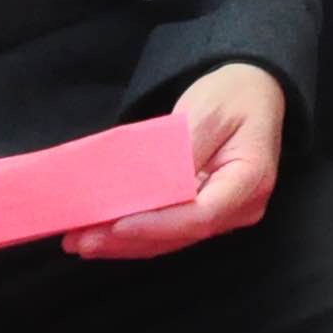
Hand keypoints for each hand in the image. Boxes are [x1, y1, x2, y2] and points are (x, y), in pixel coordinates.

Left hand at [63, 63, 280, 261]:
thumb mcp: (209, 111)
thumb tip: (149, 186)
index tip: (116, 224)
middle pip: (181, 234)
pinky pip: (168, 230)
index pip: (202, 216)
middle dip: (127, 239)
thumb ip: (182, 149)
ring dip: (123, 242)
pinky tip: (101, 233)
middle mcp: (241, 208)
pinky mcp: (204, 214)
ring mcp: (224, 215)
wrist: (253, 90)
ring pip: (170, 239)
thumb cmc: (234, 94)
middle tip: (79, 238)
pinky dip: (134, 233)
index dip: (157, 225)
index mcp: (250, 180)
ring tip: (78, 240)